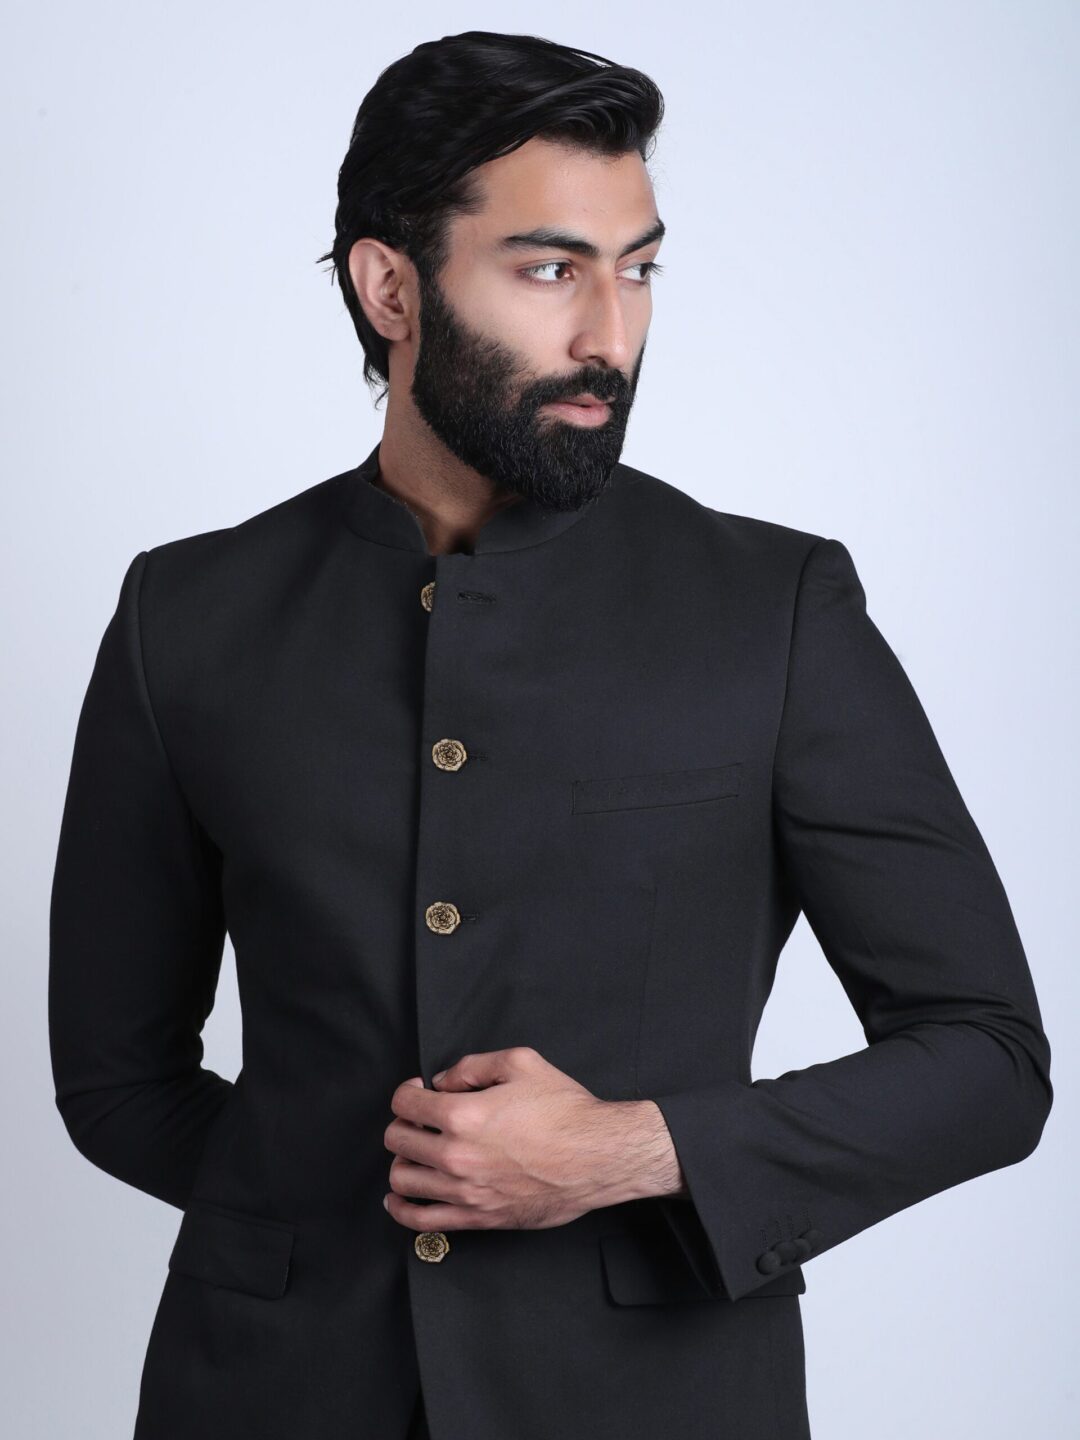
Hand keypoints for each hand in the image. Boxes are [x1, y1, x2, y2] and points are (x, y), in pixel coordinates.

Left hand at [382, 1046, 670, 1231]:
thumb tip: (443, 1081)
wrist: (598, 1156)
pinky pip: (422, 1221)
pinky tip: (399, 1197)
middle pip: (398, 1140)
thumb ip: (472, 1066)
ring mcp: (465, 1191)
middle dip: (404, 1123)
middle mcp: (457, 1156)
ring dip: (402, 1161)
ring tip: (417, 1152)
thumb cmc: (566, 1110)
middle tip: (421, 1119)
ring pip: (403, 1180)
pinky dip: (402, 1209)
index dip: (408, 1091)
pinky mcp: (479, 1218)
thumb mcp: (521, 1063)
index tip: (419, 1090)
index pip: (405, 1103)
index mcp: (462, 1115)